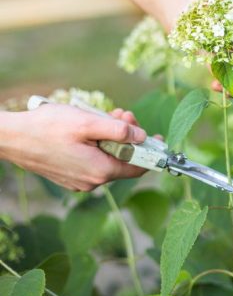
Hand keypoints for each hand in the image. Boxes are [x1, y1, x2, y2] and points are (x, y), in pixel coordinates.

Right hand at [0, 104, 147, 191]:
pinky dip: (99, 144)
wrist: (11, 138)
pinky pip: (94, 160)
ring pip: (108, 158)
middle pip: (123, 160)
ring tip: (106, 116)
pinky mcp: (70, 176)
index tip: (156, 136)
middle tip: (123, 114)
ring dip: (113, 137)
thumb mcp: (88, 123)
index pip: (139, 168)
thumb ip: (118, 130)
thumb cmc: (47, 128)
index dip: (151, 152)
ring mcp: (80, 181)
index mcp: (100, 171)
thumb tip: (141, 136)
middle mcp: (92, 182)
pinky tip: (92, 128)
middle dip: (128, 136)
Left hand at [164, 0, 232, 93]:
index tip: (232, 87)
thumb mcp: (199, 34)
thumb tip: (226, 79)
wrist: (173, 6)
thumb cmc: (187, 13)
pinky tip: (214, 85)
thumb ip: (214, 56)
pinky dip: (227, 82)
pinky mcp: (226, 56)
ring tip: (215, 88)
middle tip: (225, 93)